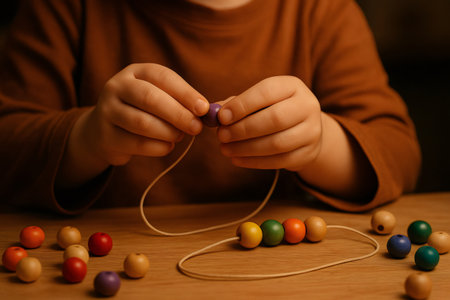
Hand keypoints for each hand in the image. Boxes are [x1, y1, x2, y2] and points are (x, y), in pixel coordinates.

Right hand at [81, 63, 208, 164]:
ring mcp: (107, 111)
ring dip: (168, 132)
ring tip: (180, 136)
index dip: (185, 93)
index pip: (162, 76)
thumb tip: (205, 112)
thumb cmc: (142, 111)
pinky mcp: (105, 136)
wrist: (104, 130)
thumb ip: (180, 101)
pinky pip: (136, 143)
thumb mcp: (159, 98)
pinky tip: (168, 146)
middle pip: (149, 98)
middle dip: (178, 114)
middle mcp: (117, 87)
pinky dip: (158, 147)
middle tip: (196, 128)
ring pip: (142, 122)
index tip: (204, 108)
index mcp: (135, 72)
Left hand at [217, 76, 321, 171]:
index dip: (242, 105)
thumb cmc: (273, 110)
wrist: (303, 129)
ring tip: (225, 149)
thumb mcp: (258, 101)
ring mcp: (312, 131)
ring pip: (277, 143)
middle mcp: (307, 106)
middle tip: (221, 136)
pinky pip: (279, 161)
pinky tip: (237, 159)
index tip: (221, 117)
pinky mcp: (308, 154)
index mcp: (293, 86)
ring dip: (246, 148)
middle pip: (275, 119)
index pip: (267, 92)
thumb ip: (236, 104)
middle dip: (243, 129)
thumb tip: (214, 114)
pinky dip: (254, 162)